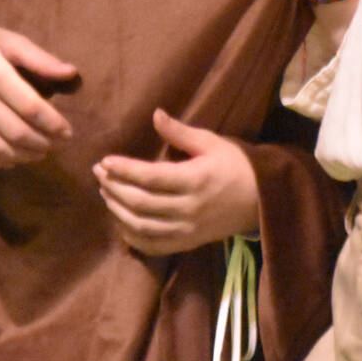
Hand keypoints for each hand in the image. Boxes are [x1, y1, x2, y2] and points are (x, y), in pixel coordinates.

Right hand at [0, 18, 75, 167]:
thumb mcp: (8, 39)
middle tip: (58, 144)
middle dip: (43, 143)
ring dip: (23, 156)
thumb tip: (71, 73)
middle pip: (15, 132)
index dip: (53, 124)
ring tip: (40, 152)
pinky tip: (13, 158)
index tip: (68, 131)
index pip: (30, 107)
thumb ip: (40, 59)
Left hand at [93, 109, 260, 255]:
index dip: (124, 170)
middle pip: (140, 203)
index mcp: (195, 180)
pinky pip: (152, 246)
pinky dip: (131, 236)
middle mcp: (188, 209)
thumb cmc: (236, 166)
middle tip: (100, 173)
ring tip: (106, 192)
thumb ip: (180, 132)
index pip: (150, 177)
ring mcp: (187, 230)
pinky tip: (120, 220)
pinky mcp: (187, 243)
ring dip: (118, 210)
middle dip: (114, 187)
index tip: (105, 160)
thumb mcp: (212, 143)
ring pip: (141, 226)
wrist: (262, 201)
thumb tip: (155, 114)